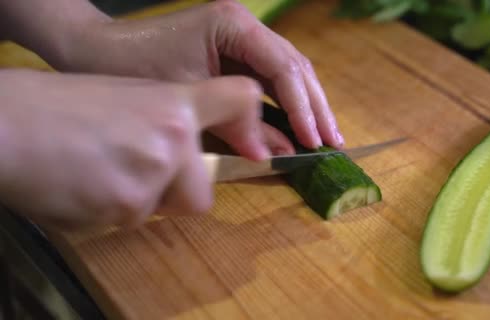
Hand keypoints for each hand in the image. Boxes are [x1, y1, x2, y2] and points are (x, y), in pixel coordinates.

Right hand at [0, 69, 266, 229]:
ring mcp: (152, 176)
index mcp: (174, 103)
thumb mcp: (121, 95)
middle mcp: (174, 139)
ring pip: (161, 210)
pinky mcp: (126, 209)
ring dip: (135, 202)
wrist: (5, 126)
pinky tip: (79, 188)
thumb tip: (186, 147)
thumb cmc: (54, 106)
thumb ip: (162, 119)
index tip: (255, 147)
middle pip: (202, 192)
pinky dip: (105, 214)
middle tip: (132, 173)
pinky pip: (126, 223)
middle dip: (172, 195)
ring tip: (95, 174)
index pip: (240, 100)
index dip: (249, 124)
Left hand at [55, 0, 343, 152]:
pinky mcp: (234, 55)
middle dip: (315, 106)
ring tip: (326, 137)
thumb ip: (235, 125)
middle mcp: (245, 27)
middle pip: (295, 67)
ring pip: (288, 72)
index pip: (283, 68)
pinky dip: (285, 104)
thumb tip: (275, 154)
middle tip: (334, 142)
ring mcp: (241, 40)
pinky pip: (270, 80)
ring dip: (307, 105)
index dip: (302, 107)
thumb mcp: (189, 99)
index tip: (314, 140)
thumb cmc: (134, 68)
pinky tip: (299, 125)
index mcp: (234, 26)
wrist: (95, 52)